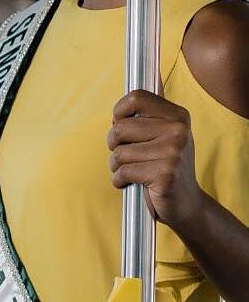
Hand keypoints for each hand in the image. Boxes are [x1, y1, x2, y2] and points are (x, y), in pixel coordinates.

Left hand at [108, 89, 203, 226]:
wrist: (186, 203)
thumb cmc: (164, 167)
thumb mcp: (162, 136)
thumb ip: (144, 119)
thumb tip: (118, 110)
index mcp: (178, 116)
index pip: (136, 97)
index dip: (119, 112)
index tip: (120, 124)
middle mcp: (178, 130)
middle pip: (119, 128)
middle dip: (114, 145)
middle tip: (127, 155)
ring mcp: (173, 152)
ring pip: (118, 152)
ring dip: (117, 166)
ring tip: (132, 171)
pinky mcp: (164, 174)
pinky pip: (123, 172)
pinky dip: (120, 180)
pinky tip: (132, 183)